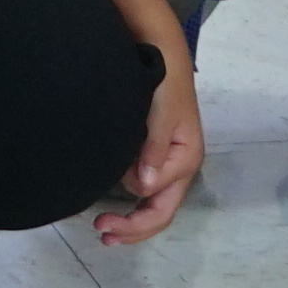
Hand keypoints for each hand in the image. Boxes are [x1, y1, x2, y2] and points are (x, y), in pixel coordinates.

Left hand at [86, 31, 206, 245]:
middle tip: (101, 235)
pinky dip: (130, 203)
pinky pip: (145, 189)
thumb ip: (154, 148)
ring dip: (131, 219)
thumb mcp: (162, 111)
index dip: (134, 219)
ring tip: (103, 225)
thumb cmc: (164, 81)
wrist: (161, 52)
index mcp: (185, 160)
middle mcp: (178, 167)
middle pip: (160, 212)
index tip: (101, 220)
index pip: (160, 204)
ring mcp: (166, 162)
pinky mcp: (153, 155)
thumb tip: (145, 186)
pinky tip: (114, 207)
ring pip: (152, 204)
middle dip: (133, 229)